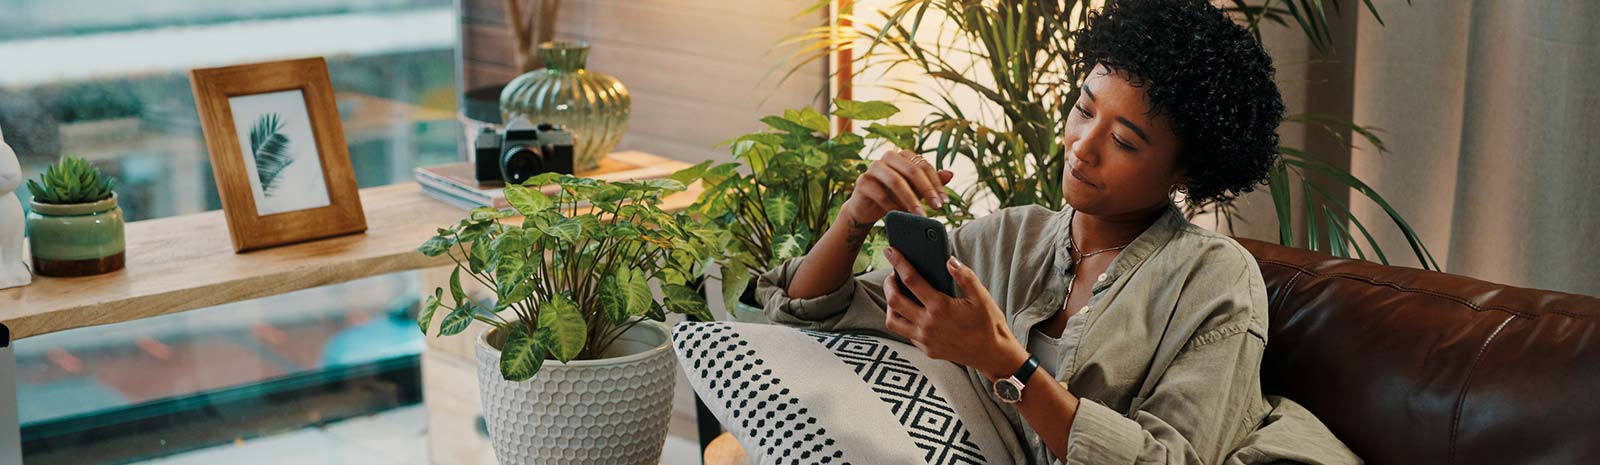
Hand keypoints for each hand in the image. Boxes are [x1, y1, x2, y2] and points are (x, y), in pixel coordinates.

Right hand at [842, 150, 953, 222]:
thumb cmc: (894, 196)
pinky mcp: (862, 182)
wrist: (867, 209)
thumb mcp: (915, 191)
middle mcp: (888, 157)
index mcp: (903, 155)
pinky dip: (893, 206)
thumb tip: (950, 174)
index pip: (923, 165)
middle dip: (926, 190)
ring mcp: (873, 168)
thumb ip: (930, 182)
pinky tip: (902, 216)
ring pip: (895, 181)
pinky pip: (880, 194)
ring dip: (910, 200)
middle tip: (937, 207)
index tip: (944, 201)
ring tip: (920, 215)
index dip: (936, 183)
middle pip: (911, 170)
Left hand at [880, 247, 1028, 378]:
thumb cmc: (988, 324)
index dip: (898, 263)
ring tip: (897, 295)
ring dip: (890, 306)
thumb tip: (950, 261)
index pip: (911, 279)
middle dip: (888, 283)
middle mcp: (928, 324)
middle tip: (892, 275)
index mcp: (940, 307)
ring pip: (893, 321)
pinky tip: (912, 312)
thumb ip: (965, 276)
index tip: (890, 251)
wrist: (992, 354)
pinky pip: (905, 333)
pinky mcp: (926, 349)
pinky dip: (903, 320)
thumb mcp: (981, 297)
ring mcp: (925, 339)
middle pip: (894, 300)